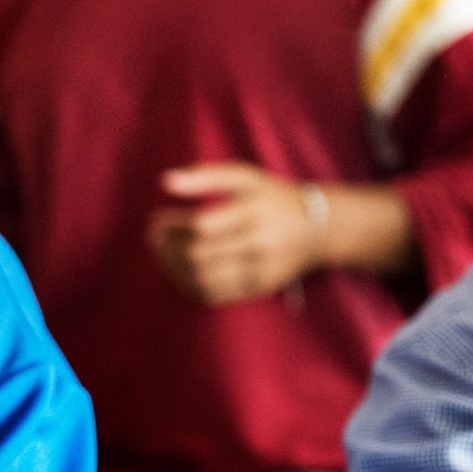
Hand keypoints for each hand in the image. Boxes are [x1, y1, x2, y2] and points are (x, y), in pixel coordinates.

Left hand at [147, 163, 320, 305]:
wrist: (317, 228)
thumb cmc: (271, 198)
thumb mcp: (245, 177)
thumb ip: (206, 176)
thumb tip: (165, 181)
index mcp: (255, 211)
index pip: (202, 225)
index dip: (172, 226)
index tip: (157, 220)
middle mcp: (260, 243)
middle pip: (198, 255)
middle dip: (167, 248)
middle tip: (155, 238)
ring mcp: (260, 270)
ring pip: (202, 279)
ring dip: (173, 269)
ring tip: (164, 254)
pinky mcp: (258, 289)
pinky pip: (213, 295)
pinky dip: (188, 285)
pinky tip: (180, 271)